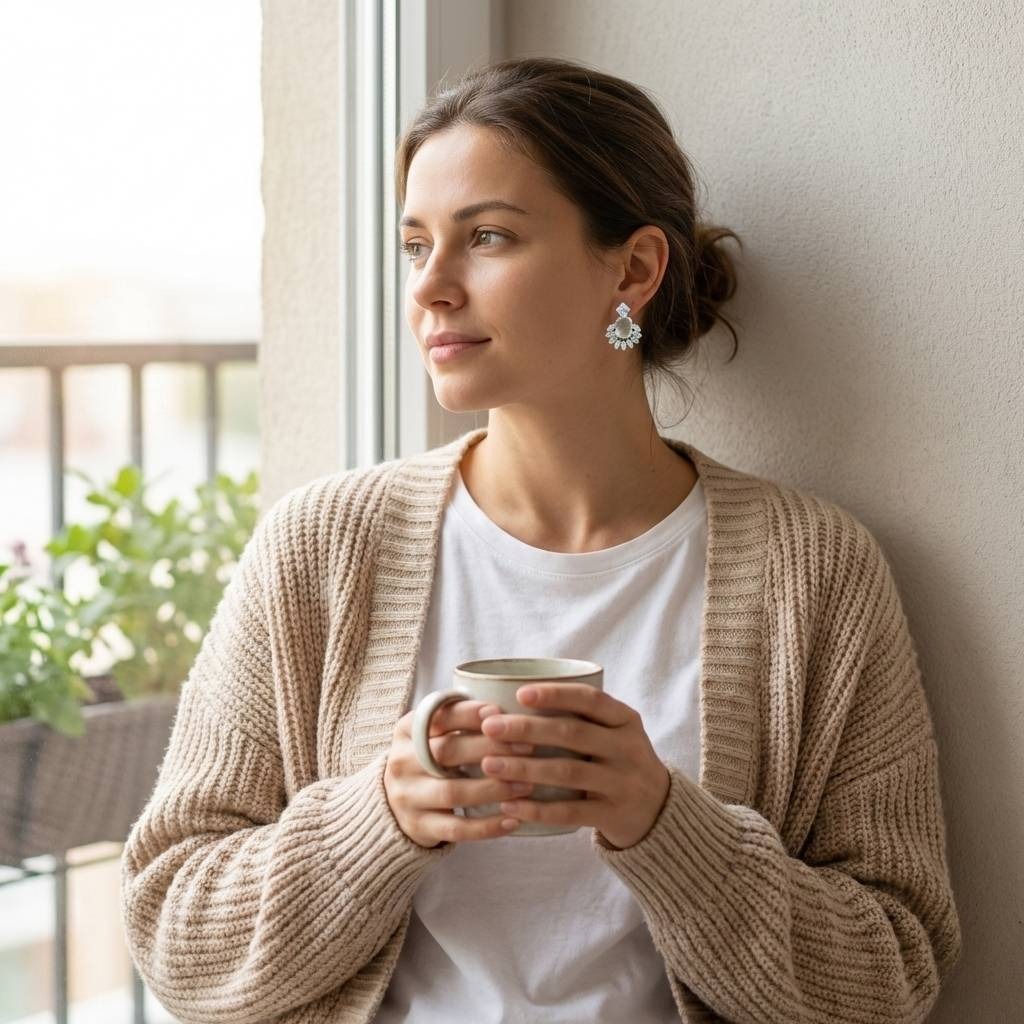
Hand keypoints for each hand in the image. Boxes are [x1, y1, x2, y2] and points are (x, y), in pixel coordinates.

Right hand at [384, 699, 541, 847]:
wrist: (395, 804)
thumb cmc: (429, 759)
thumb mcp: (434, 734)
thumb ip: (460, 719)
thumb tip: (503, 711)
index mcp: (406, 731)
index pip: (437, 716)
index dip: (469, 713)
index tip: (500, 712)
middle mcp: (402, 762)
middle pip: (448, 752)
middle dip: (490, 748)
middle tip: (527, 748)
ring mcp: (407, 797)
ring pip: (453, 791)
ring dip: (494, 788)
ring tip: (526, 785)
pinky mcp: (418, 827)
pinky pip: (456, 829)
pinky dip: (487, 826)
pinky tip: (512, 820)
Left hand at [478, 684, 670, 849]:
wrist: (658, 809)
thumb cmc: (618, 759)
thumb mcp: (615, 731)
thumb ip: (582, 716)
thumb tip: (513, 695)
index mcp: (626, 720)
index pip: (591, 700)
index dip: (556, 695)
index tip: (520, 693)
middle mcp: (627, 748)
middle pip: (573, 734)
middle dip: (527, 729)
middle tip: (490, 728)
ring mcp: (622, 783)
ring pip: (568, 772)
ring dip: (524, 769)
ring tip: (489, 765)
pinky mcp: (612, 815)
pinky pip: (570, 812)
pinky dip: (537, 809)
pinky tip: (509, 805)